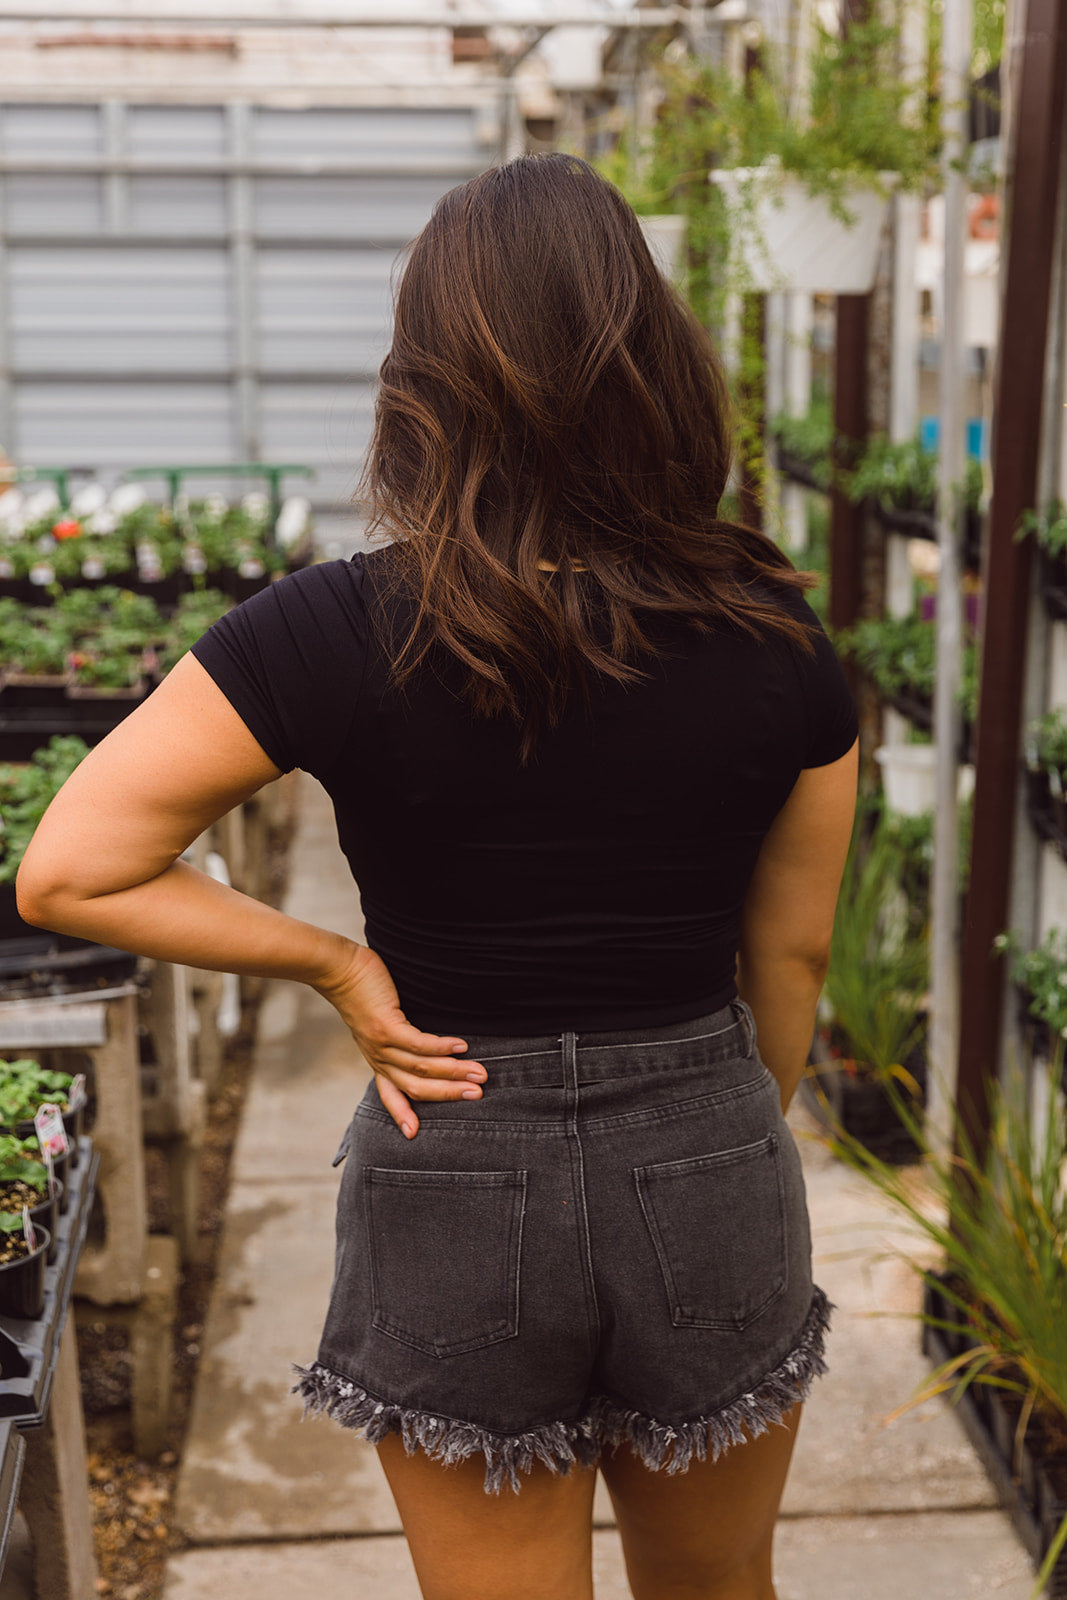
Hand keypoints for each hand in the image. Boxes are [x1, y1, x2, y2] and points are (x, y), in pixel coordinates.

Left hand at [312, 941, 484, 1138]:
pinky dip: (442, 1047)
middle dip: (449, 1093)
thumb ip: (398, 1038)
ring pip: (421, 1067)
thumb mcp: (378, 1024)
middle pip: (416, 1087)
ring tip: (479, 1073)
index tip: (414, 1134)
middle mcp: (379, 1058)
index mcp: (378, 1060)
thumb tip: (428, 1044)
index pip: (390, 1094)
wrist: (339, 970)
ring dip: (453, 1072)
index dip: (402, 1114)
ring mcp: (381, 1044)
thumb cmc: (364, 992)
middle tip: (478, 1095)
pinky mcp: (386, 1026)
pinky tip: (461, 1045)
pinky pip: (418, 1043)